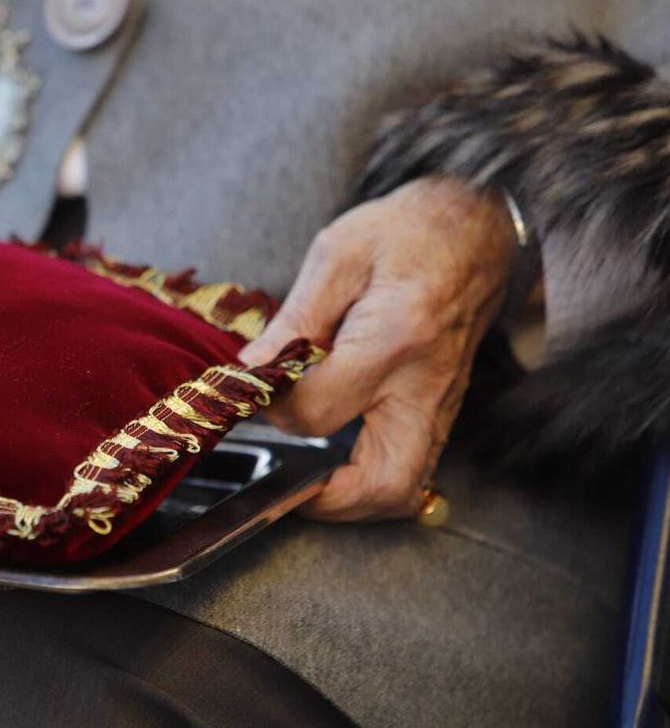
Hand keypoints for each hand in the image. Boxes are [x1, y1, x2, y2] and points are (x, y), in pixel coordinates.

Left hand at [238, 177, 517, 520]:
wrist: (474, 226)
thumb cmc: (406, 232)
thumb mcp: (338, 255)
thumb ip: (294, 319)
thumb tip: (252, 370)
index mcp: (395, 341)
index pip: (319, 411)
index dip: (275, 410)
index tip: (254, 390)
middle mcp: (425, 385)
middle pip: (386, 483)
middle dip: (328, 500)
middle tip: (284, 482)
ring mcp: (441, 404)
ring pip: (406, 488)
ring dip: (352, 499)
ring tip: (305, 479)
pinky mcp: (443, 409)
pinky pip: (413, 467)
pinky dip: (371, 479)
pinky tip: (335, 460)